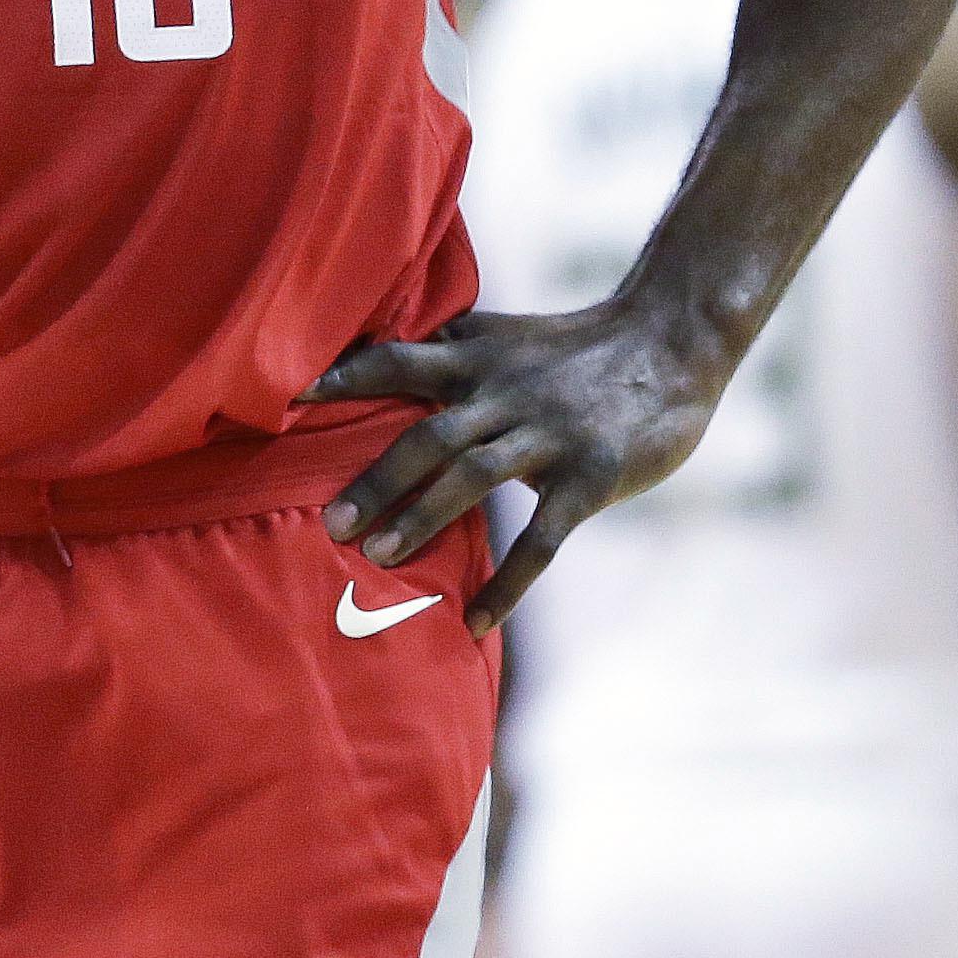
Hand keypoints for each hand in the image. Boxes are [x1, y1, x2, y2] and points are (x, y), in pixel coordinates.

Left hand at [311, 300, 727, 633]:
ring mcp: (548, 435)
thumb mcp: (504, 335)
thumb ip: (448, 350)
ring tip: (377, 560)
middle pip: (427, 435)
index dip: (344, 377)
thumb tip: (379, 354)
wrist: (669, 342)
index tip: (288, 399)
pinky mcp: (590, 476)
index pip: (396, 361)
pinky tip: (477, 622)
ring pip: (473, 478)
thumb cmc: (575, 346)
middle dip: (375, 480)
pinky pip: (544, 538)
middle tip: (330, 525)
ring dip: (422, 519)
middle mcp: (503, 393)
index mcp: (475, 358)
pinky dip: (510, 583)